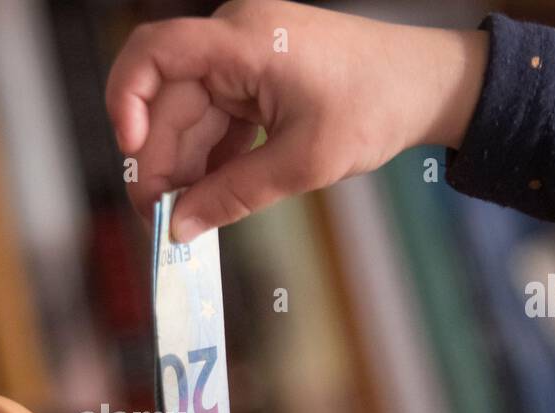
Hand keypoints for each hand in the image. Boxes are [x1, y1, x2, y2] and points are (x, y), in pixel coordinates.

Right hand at [105, 0, 487, 241]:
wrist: (428, 86)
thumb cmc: (377, 106)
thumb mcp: (303, 164)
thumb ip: (233, 196)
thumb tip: (179, 230)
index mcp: (245, 40)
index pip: (155, 53)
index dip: (126, 100)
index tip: (131, 154)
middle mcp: (235, 40)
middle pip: (169, 99)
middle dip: (159, 161)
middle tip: (159, 220)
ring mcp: (244, 59)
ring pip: (189, 115)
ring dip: (182, 167)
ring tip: (182, 218)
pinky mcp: (255, 80)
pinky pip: (215, 119)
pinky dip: (209, 159)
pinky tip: (207, 197)